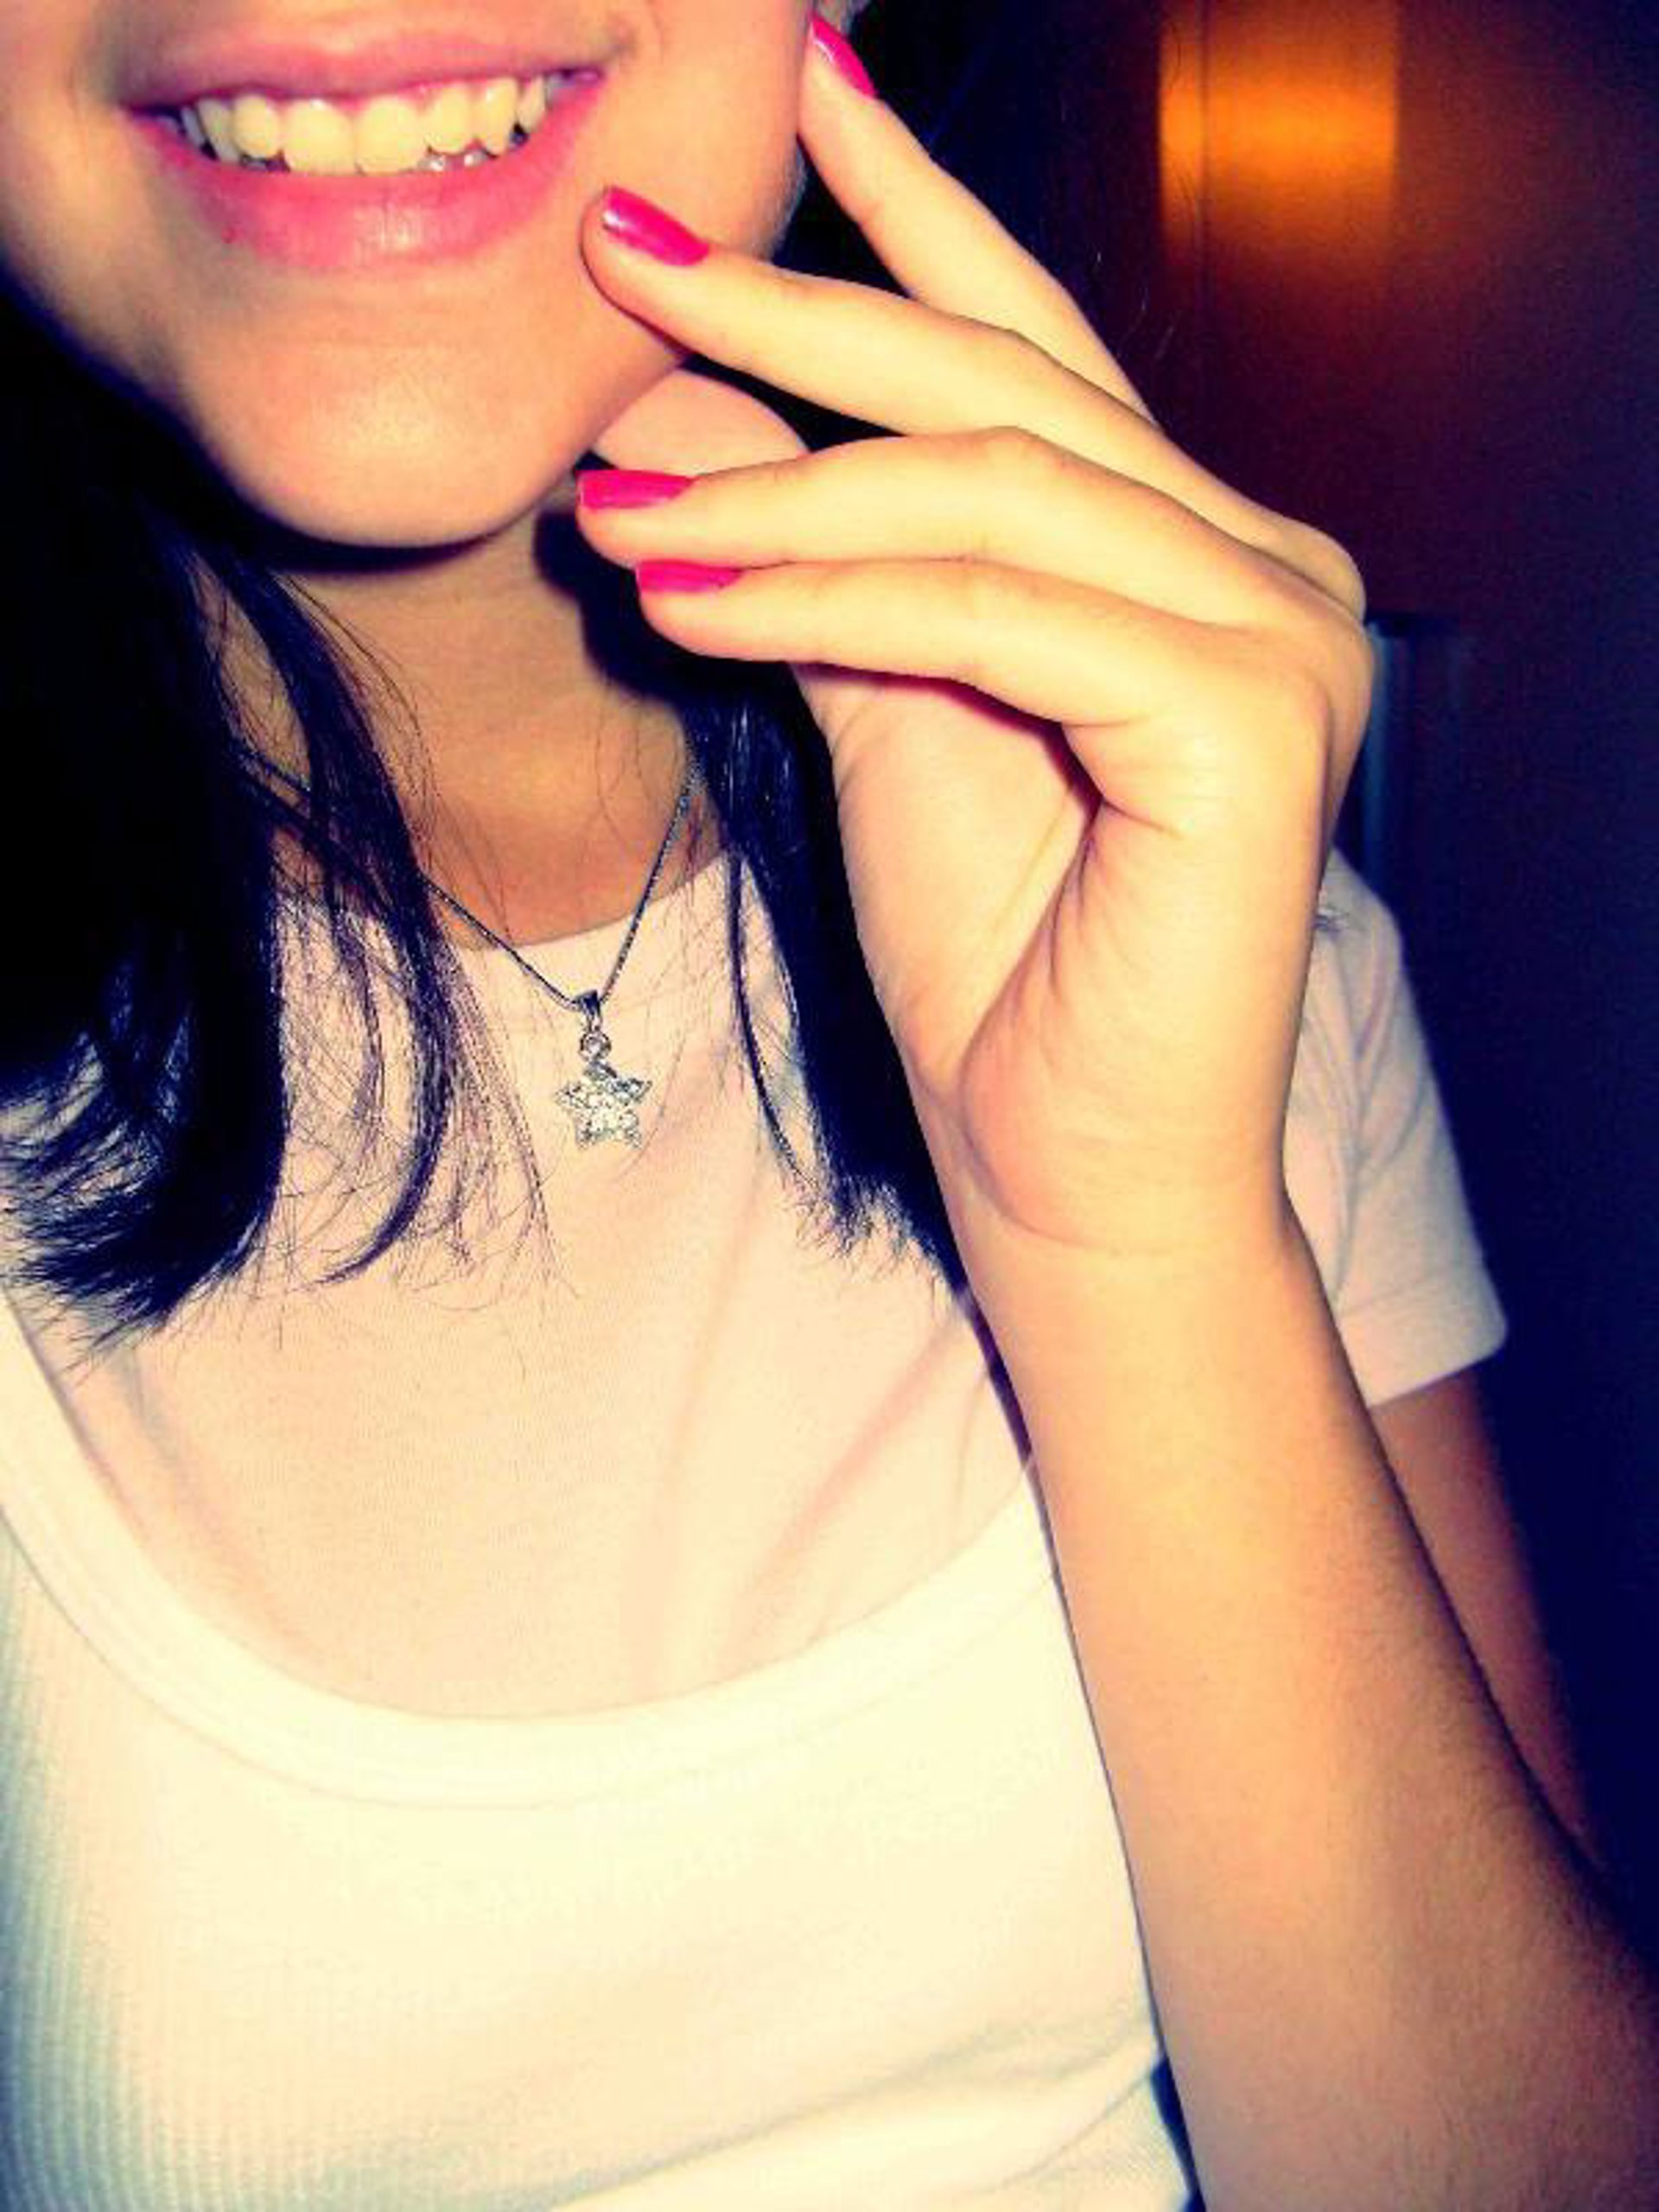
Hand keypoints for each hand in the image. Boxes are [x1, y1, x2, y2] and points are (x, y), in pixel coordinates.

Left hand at [574, 16, 1373, 1263]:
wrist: (1067, 1174)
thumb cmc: (995, 964)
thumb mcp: (884, 717)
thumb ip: (820, 564)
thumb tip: (689, 407)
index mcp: (1188, 554)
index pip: (1038, 350)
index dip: (915, 213)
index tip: (801, 85)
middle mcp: (1262, 566)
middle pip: (1008, 388)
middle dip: (800, 310)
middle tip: (622, 246)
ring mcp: (1280, 637)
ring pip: (996, 491)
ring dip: (777, 491)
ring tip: (617, 513)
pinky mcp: (1252, 722)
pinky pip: (1002, 610)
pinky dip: (835, 596)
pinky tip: (697, 602)